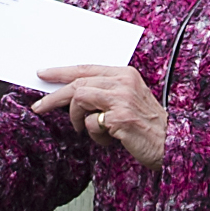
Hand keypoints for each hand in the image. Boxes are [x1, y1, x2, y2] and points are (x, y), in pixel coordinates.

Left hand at [33, 64, 167, 168]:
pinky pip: (90, 123)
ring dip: (75, 117)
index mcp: (125, 73)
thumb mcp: (128, 99)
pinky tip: (106, 139)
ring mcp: (122, 99)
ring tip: (82, 129)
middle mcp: (123, 82)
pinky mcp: (119, 118)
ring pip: (79, 98)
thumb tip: (71, 94)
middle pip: (77, 82)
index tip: (43, 74)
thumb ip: (104, 92)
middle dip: (54, 96)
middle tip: (39, 106)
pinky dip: (93, 135)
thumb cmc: (147, 124)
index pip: (86, 68)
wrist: (170, 142)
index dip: (61, 71)